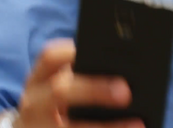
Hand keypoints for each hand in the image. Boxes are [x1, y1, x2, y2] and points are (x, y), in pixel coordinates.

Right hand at [16, 39, 142, 127]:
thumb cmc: (53, 106)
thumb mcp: (55, 88)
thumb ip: (79, 77)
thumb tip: (124, 75)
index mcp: (38, 79)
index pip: (50, 56)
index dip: (74, 51)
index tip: (103, 51)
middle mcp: (34, 102)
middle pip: (60, 90)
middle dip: (95, 90)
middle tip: (126, 93)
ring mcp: (38, 125)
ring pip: (71, 125)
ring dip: (106, 126)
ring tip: (137, 124)